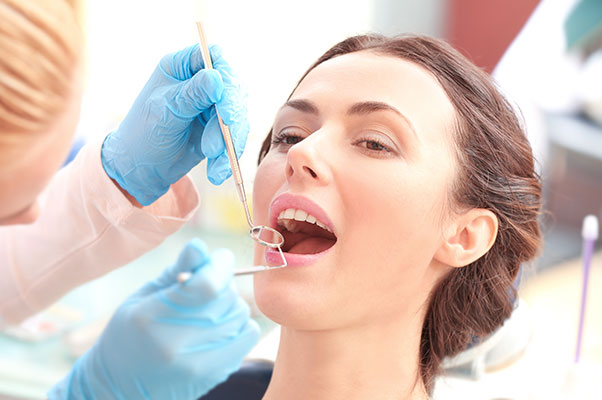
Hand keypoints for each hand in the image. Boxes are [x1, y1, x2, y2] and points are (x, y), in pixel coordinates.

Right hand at [48, 239, 259, 399]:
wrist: (121, 387)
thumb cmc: (129, 334)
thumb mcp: (143, 296)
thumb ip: (176, 270)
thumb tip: (200, 246)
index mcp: (152, 318)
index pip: (207, 286)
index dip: (220, 264)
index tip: (219, 258)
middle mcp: (178, 344)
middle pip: (227, 296)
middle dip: (221, 282)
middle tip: (204, 286)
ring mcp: (200, 364)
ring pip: (240, 313)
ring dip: (229, 303)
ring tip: (207, 308)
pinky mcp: (217, 374)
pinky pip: (249, 333)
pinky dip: (239, 323)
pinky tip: (218, 326)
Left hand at [101, 44, 249, 204]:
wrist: (142, 167)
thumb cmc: (143, 132)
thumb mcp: (165, 111)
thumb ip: (192, 95)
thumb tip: (217, 78)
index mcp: (182, 67)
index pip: (213, 58)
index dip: (225, 76)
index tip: (223, 103)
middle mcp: (201, 82)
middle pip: (232, 88)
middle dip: (230, 115)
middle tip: (226, 132)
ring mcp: (213, 105)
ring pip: (237, 116)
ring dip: (229, 140)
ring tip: (213, 157)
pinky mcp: (220, 128)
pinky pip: (235, 138)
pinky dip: (229, 155)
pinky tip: (218, 171)